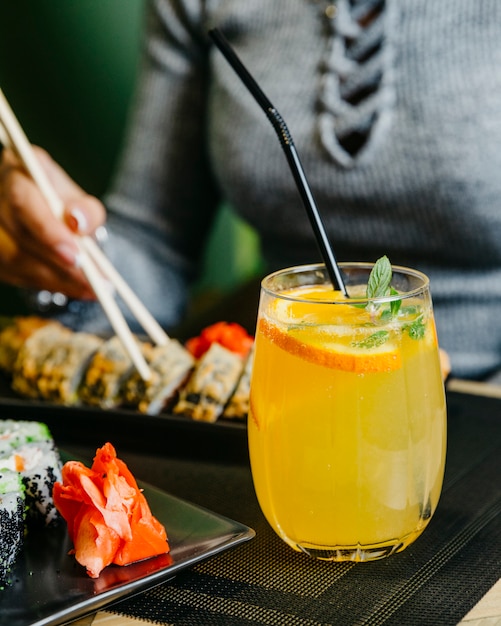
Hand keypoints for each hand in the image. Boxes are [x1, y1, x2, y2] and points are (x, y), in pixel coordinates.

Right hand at [0, 145, 105, 298]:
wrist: (49, 216)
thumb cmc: (64, 205)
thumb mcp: (82, 201)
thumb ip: (86, 209)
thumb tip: (78, 222)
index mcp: (16, 172)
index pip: (24, 203)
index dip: (48, 232)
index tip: (76, 257)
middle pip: (19, 238)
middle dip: (60, 266)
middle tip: (95, 283)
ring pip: (16, 262)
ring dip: (58, 281)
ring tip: (94, 290)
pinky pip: (16, 276)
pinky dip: (49, 285)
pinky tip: (75, 290)